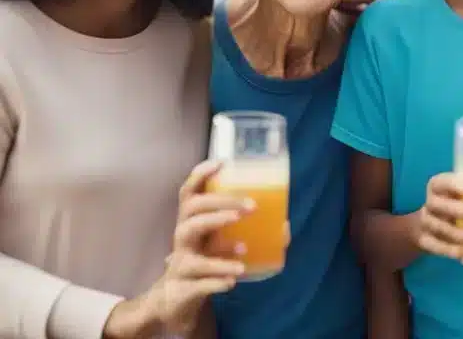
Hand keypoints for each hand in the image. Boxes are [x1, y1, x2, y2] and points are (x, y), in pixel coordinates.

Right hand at [148, 161, 250, 334]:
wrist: (179, 300)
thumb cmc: (205, 261)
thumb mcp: (222, 244)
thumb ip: (248, 233)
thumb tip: (283, 227)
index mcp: (192, 222)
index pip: (189, 192)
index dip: (200, 175)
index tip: (221, 162)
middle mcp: (183, 238)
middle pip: (192, 212)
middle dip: (220, 206)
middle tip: (250, 208)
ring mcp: (180, 263)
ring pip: (191, 247)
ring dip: (219, 245)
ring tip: (244, 249)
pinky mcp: (183, 287)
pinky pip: (198, 282)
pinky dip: (216, 280)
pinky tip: (233, 280)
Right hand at [414, 172, 462, 260]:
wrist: (430, 225)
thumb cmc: (461, 204)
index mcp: (441, 186)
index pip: (441, 181)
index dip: (452, 183)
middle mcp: (431, 202)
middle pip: (439, 204)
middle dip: (457, 209)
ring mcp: (427, 222)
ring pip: (438, 227)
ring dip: (455, 234)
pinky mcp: (426, 240)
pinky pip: (433, 246)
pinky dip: (446, 250)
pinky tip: (461, 254)